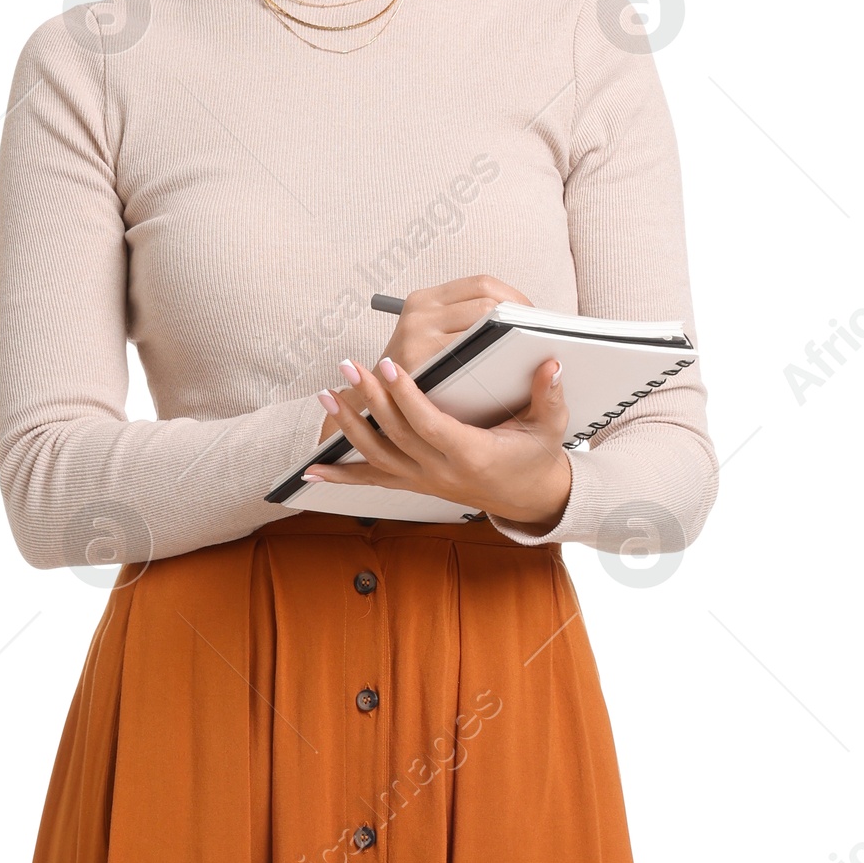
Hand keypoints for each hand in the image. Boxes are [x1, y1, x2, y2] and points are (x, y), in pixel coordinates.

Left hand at [307, 352, 572, 532]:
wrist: (528, 497)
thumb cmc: (536, 457)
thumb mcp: (550, 427)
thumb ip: (549, 396)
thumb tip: (551, 365)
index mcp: (472, 455)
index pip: (430, 425)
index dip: (408, 397)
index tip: (391, 366)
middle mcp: (441, 472)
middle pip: (396, 435)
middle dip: (370, 398)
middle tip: (350, 365)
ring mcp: (423, 480)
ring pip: (377, 456)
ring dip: (348, 426)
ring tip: (326, 394)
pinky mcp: (414, 483)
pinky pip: (372, 481)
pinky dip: (341, 477)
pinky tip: (311, 470)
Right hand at [382, 274, 535, 376]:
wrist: (380, 411)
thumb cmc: (420, 376)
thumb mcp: (432, 339)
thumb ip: (465, 322)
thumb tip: (523, 315)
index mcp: (425, 300)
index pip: (483, 283)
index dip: (515, 297)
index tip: (532, 319)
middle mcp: (418, 312)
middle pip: (487, 301)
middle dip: (518, 317)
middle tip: (539, 339)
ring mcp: (416, 335)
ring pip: (484, 323)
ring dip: (513, 336)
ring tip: (529, 352)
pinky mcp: (418, 361)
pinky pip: (472, 354)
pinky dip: (497, 359)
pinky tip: (510, 371)